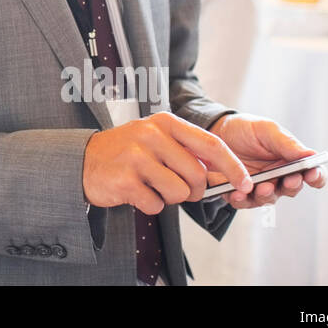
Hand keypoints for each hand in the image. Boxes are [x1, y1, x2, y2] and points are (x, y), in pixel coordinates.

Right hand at [83, 112, 252, 212]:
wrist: (83, 161)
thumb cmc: (127, 153)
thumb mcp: (156, 140)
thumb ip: (187, 151)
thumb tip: (226, 175)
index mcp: (165, 122)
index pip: (211, 144)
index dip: (232, 166)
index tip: (245, 182)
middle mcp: (151, 134)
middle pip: (197, 175)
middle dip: (193, 190)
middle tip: (176, 188)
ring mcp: (136, 156)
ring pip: (179, 193)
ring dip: (169, 198)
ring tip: (150, 186)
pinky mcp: (125, 180)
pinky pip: (156, 205)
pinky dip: (150, 205)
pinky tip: (135, 192)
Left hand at [208, 113, 326, 208]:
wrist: (216, 130)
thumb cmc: (247, 129)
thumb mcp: (267, 130)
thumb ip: (287, 144)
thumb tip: (312, 156)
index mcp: (291, 162)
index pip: (312, 175)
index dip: (316, 177)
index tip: (312, 174)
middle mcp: (279, 178)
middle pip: (292, 189)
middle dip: (291, 185)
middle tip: (288, 180)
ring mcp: (260, 187)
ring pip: (269, 199)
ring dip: (267, 195)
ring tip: (262, 187)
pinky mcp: (240, 192)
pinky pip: (243, 201)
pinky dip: (242, 199)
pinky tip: (238, 194)